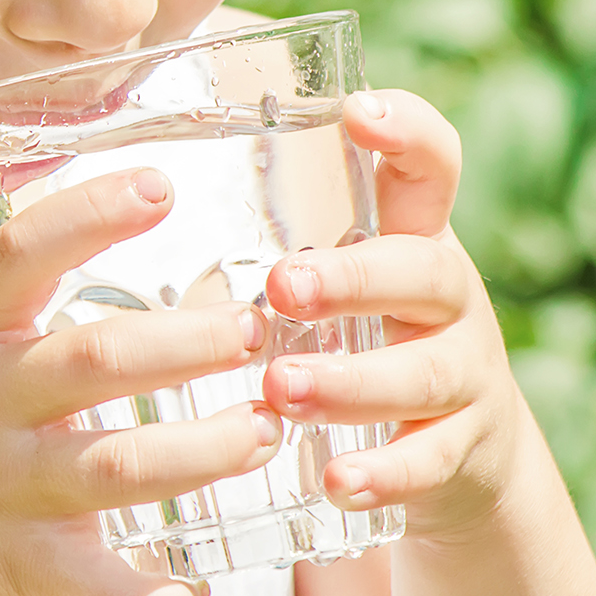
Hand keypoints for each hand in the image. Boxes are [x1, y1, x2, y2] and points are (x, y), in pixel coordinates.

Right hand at [0, 168, 277, 595]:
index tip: (160, 186)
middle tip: (254, 332)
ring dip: (200, 452)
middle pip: (94, 360)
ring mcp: (0, 483)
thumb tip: (82, 215)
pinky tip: (188, 595)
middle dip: (186, 343)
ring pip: (114, 465)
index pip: (20, 254)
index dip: (89, 215)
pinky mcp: (14, 562)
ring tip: (261, 434)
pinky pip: (85, 586)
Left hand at [260, 89, 523, 540]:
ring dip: (352, 383)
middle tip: (282, 285)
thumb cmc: (365, 334)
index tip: (358, 112)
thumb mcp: (342, 272)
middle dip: (353, 278)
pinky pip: (430, 463)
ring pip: (423, 373)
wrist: (461, 451)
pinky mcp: (462, 450)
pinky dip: (383, 474)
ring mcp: (463, 375)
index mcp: (413, 238)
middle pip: (423, 271)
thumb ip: (279, 227)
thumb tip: (132, 175)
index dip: (407, 133)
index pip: (430, 166)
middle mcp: (447, 298)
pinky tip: (334, 483)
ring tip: (283, 389)